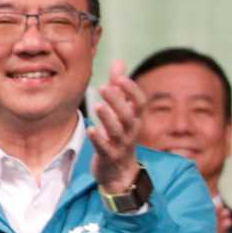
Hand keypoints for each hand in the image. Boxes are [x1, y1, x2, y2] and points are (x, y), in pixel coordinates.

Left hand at [90, 60, 145, 193]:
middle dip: (118, 102)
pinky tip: (90, 130)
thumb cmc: (120, 135)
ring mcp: (121, 144)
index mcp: (135, 118)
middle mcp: (131, 131)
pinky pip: (106, 148)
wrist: (120, 171)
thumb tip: (118, 61)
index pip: (140, 102)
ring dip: (108, 118)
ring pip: (118, 131)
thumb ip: (119, 87)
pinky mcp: (109, 156)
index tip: (119, 77)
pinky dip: (99, 139)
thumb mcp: (122, 110)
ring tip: (98, 106)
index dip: (131, 90)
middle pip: (129, 115)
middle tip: (104, 88)